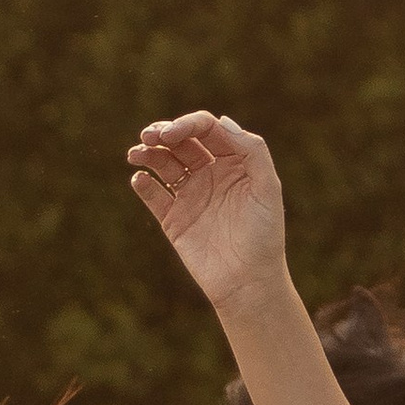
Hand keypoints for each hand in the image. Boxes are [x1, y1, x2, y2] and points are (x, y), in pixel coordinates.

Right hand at [128, 111, 289, 314]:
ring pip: (163, 163)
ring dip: (147, 153)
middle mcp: (211, 174)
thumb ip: (253, 151)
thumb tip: (222, 121)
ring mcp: (191, 195)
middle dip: (162, 133)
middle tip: (148, 136)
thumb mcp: (268, 189)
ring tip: (136, 154)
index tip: (171, 133)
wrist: (248, 283)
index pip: (207, 130)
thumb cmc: (264, 236)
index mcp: (234, 162)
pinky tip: (140, 179)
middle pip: (181, 141)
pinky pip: (153, 195)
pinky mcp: (174, 219)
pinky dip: (143, 184)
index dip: (187, 124)